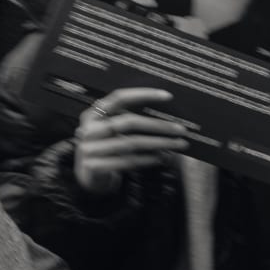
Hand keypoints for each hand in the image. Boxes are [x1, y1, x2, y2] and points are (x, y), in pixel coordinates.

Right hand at [72, 88, 188, 195]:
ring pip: (131, 143)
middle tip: (181, 130)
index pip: (119, 98)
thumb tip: (167, 115)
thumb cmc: (106, 146)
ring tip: (177, 144)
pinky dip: (148, 159)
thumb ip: (129, 120)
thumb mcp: (111, 130)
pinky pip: (128, 161)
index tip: (168, 96)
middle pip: (129, 122)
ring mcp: (90, 148)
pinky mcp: (95, 166)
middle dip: (158, 125)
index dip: (143, 94)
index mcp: (93, 114)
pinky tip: (162, 157)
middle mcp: (89, 129)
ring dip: (159, 143)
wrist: (88, 174)